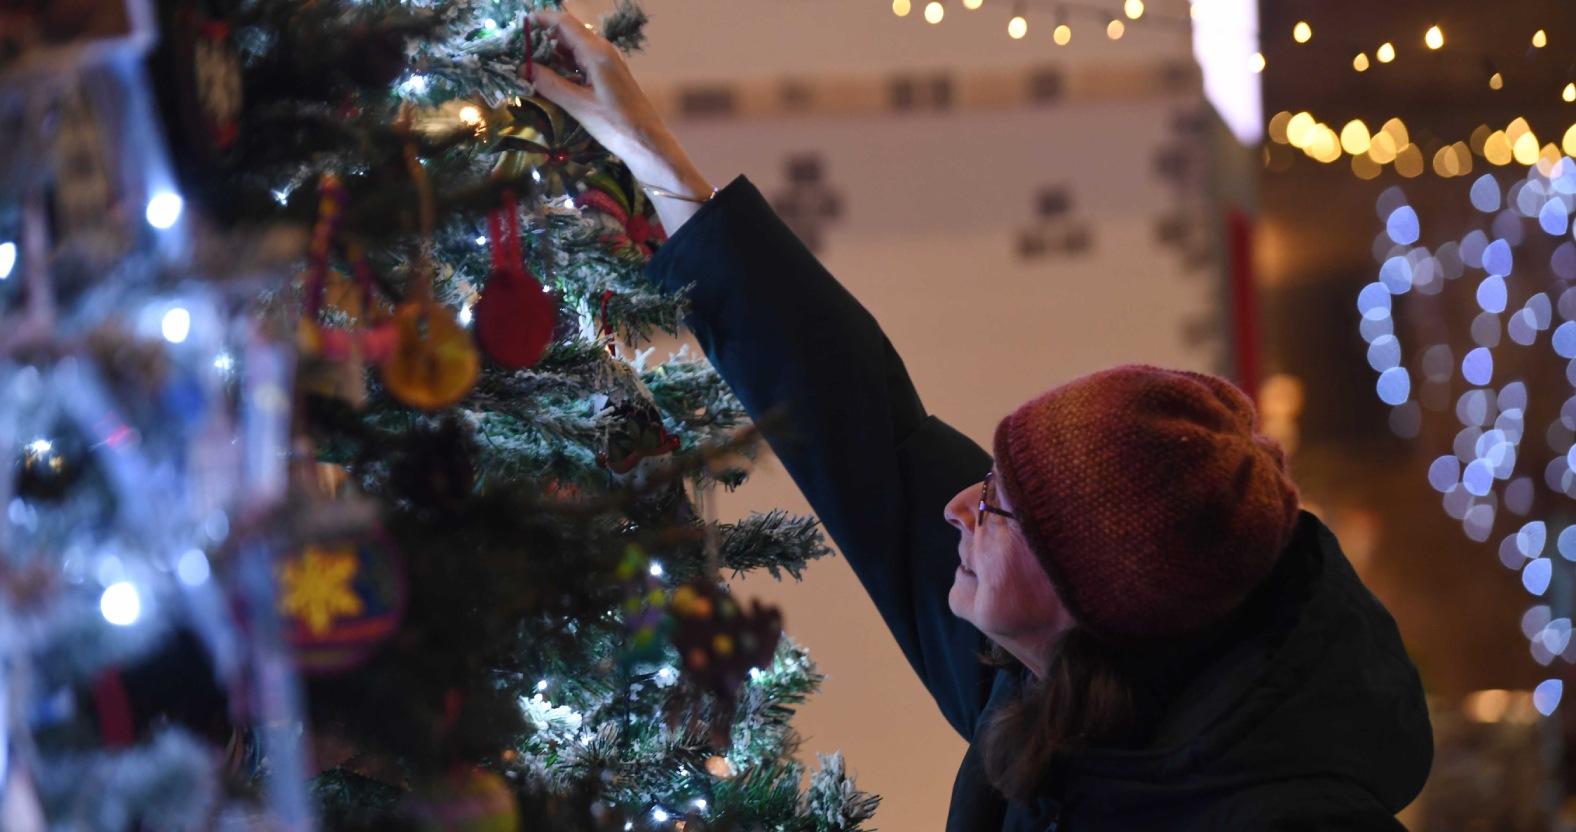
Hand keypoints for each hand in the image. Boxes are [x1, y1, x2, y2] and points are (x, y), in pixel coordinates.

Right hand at [529, 8, 713, 232]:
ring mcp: (607, 64)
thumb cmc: (616, 125)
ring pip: (574, 49)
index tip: (519, 25)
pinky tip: (549, 78)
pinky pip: (581, 62)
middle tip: (516, 50)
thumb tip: (522, 68)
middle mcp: (603, 52)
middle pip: (568, 34)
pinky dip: (563, 66)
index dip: (541, 20)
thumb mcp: (578, 105)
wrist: (648, 144)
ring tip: (526, 63)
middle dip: (542, 38)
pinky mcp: (608, 77)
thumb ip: (550, 84)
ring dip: (551, 53)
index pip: (564, 23)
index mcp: (597, 52)